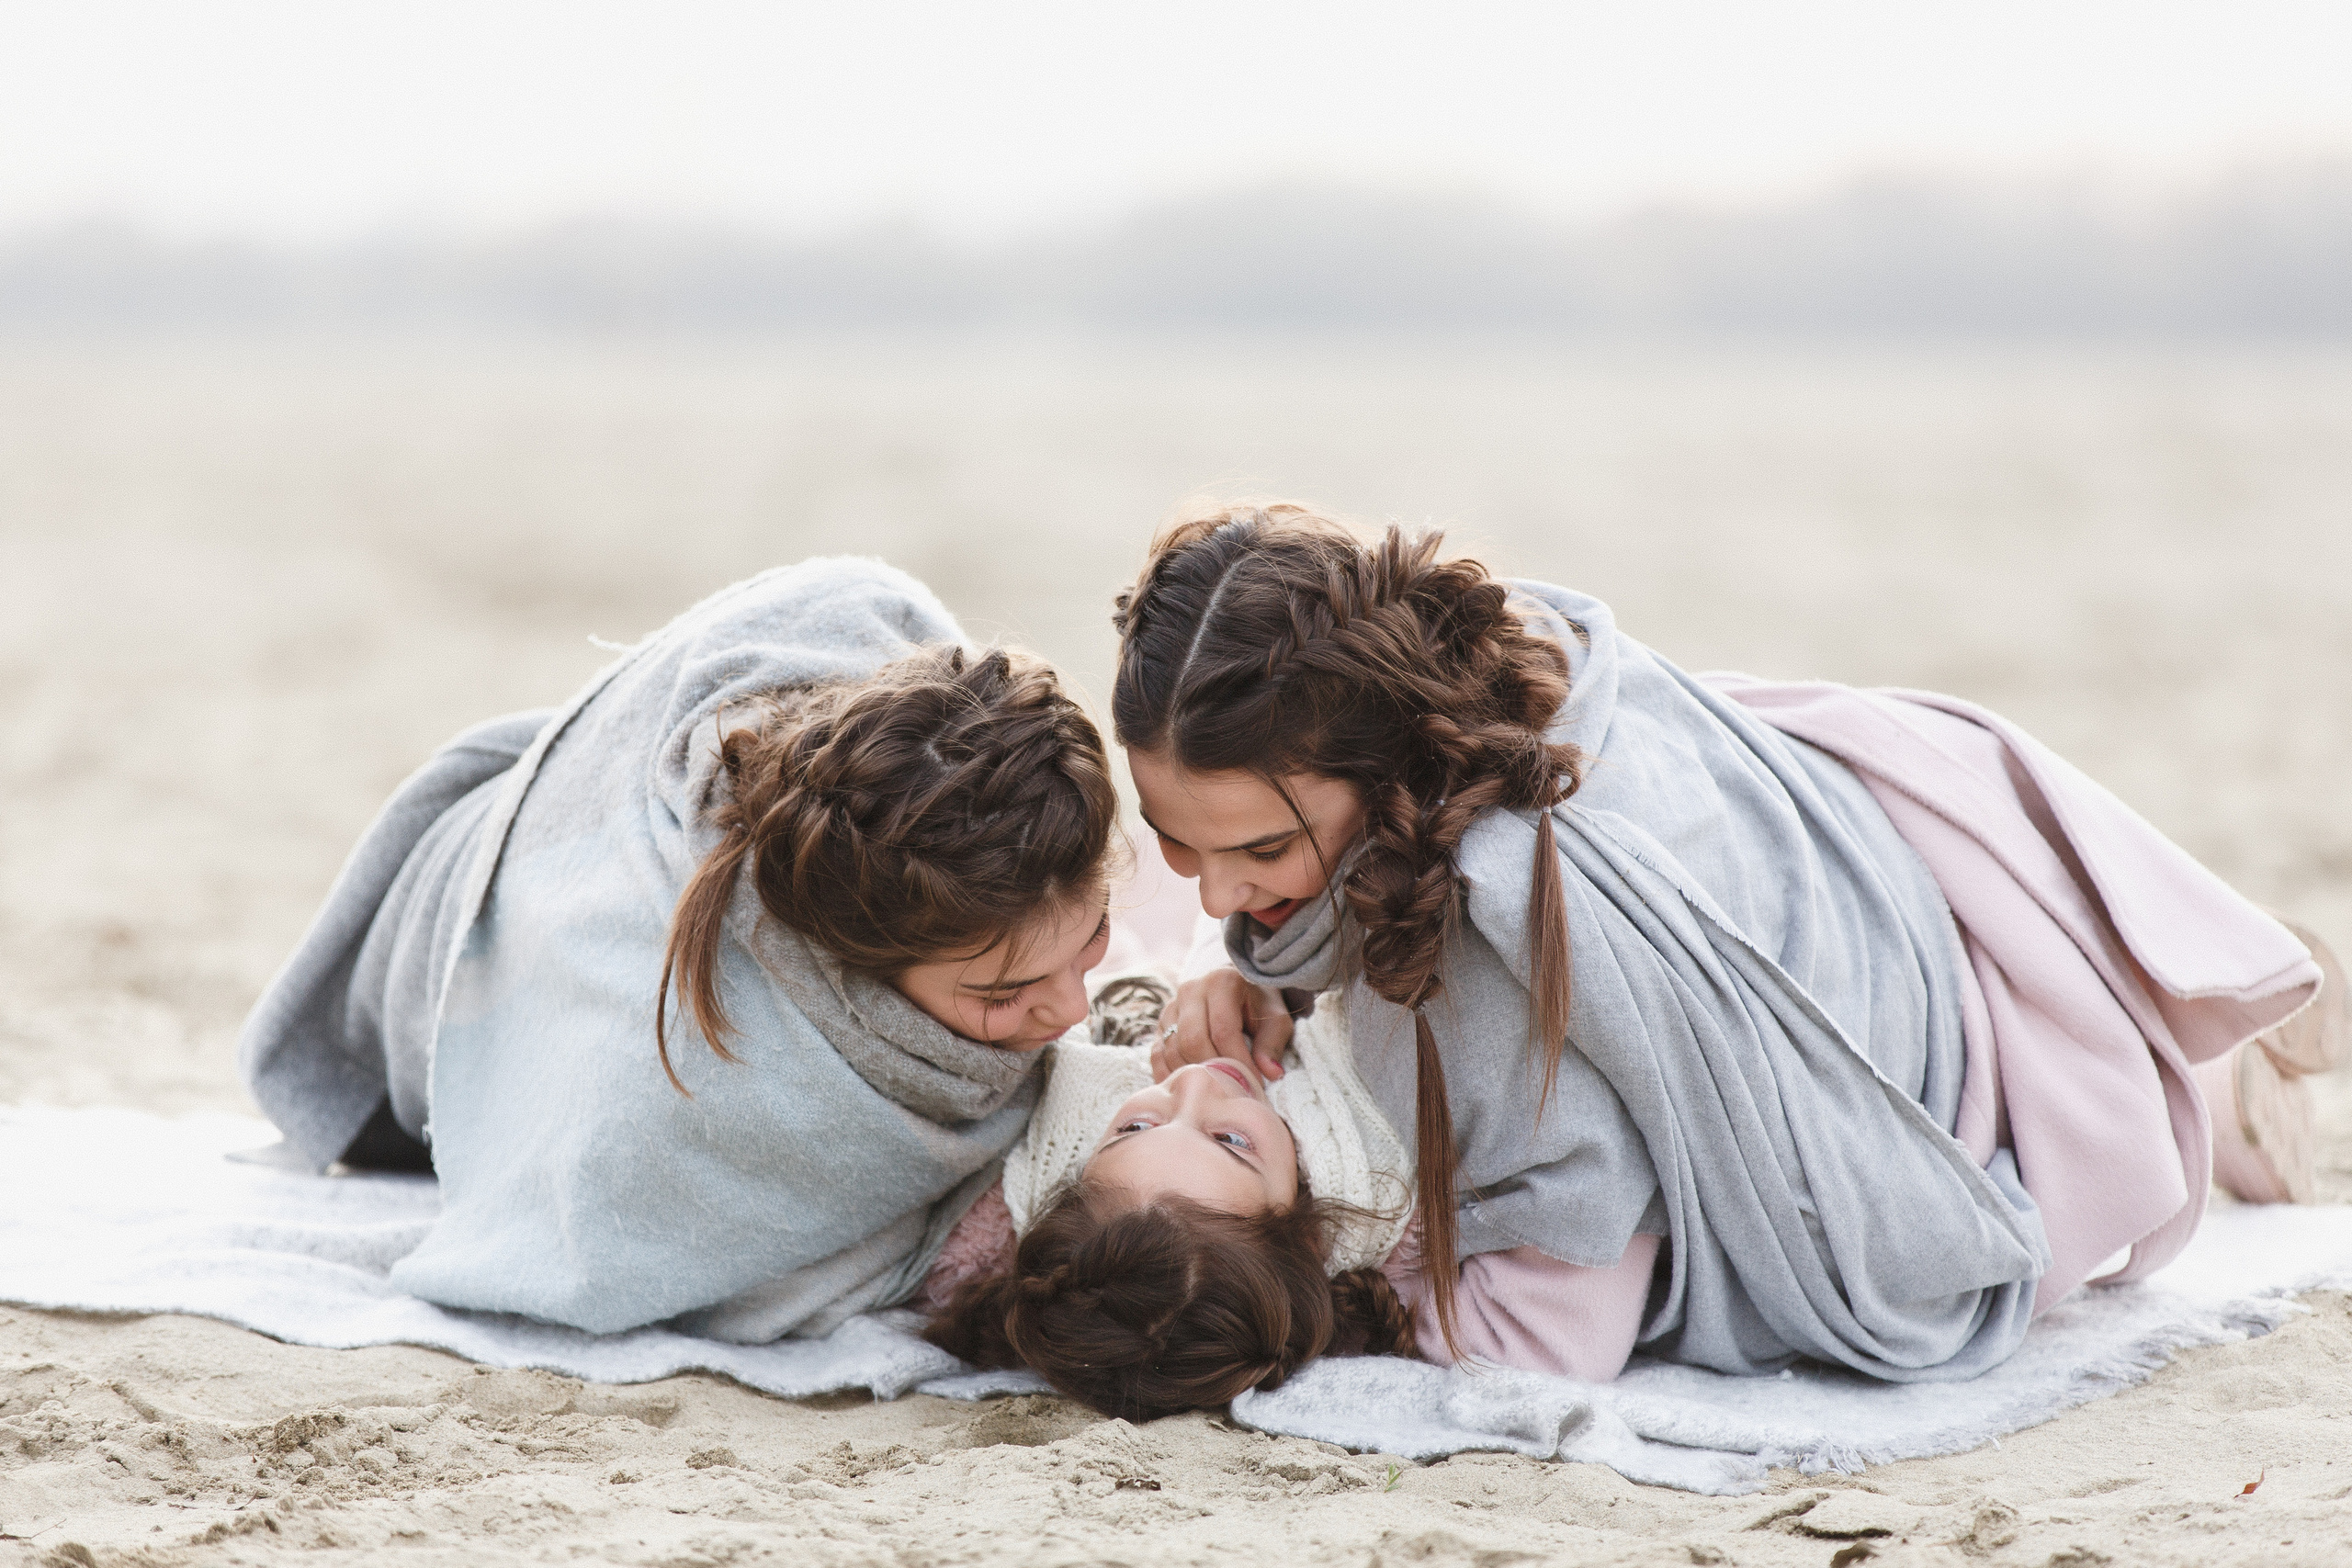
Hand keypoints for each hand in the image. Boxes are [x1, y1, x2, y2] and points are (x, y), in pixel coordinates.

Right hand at [1152, 967, 1292, 1082]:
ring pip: (1173, 1051)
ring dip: (1195, 1076)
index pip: (1223, 1030)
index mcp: (1221, 982)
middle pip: (1193, 1041)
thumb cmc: (1259, 1006)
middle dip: (1214, 1071)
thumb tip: (1270, 1073)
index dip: (1238, 1062)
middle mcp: (1190, 990)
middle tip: (1233, 1090)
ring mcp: (1170, 1008)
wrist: (1237, 990)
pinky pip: (1158, 1056)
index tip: (1253, 1084)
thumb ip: (1272, 1044)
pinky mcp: (1160, 1026)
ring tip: (1217, 1091)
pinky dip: (1172, 1076)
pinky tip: (1192, 1088)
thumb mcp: (1275, 1018)